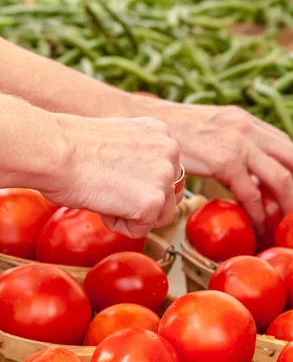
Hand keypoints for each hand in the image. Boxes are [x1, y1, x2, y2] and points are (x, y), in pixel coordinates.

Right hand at [45, 114, 180, 238]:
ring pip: (160, 216)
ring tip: (106, 196)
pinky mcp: (153, 202)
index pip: (166, 172)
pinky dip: (118, 225)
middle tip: (109, 188)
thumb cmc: (70, 146)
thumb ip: (138, 157)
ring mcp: (164, 177)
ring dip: (132, 215)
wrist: (54, 152)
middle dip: (140, 201)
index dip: (138, 183)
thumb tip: (142, 182)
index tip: (114, 175)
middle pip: (168, 196)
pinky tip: (102, 203)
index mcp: (160, 132)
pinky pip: (140, 229)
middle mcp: (170, 151)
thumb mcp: (116, 141)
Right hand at [141, 99, 292, 232]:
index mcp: (248, 121)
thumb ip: (234, 148)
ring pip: (279, 177)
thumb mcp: (212, 133)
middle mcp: (248, 128)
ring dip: (288, 205)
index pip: (289, 146)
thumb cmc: (172, 135)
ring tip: (288, 225)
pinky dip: (258, 213)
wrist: (146, 126)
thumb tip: (249, 176)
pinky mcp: (224, 159)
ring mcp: (238, 142)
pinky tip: (259, 227)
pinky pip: (251, 192)